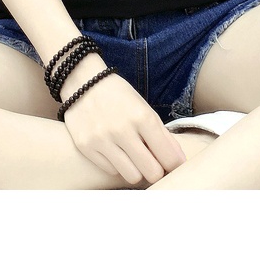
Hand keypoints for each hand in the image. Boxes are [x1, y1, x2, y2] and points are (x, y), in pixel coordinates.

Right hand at [62, 72, 185, 186]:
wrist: (82, 82)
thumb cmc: (119, 97)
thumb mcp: (145, 109)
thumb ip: (162, 136)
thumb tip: (178, 162)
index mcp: (142, 117)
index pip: (169, 158)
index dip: (174, 165)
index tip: (171, 164)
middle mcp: (122, 130)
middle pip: (152, 173)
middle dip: (156, 171)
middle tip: (153, 163)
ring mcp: (102, 140)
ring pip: (132, 176)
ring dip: (136, 170)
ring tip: (133, 158)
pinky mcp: (86, 147)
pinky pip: (111, 171)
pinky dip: (116, 164)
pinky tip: (114, 151)